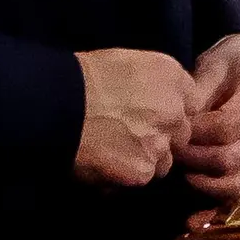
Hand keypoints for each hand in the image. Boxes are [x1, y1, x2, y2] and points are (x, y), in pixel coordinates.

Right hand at [73, 47, 193, 188]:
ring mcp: (161, 143)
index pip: (189, 99)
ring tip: (111, 147)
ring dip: (145, 156)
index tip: (146, 109)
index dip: (167, 107)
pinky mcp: (144, 170)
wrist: (50, 102)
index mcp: (170, 75)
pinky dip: (126, 172)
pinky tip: (103, 159)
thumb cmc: (76, 75)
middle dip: (159, 134)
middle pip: (180, 132)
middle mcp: (175, 110)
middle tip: (126, 130)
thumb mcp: (121, 62)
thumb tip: (154, 98)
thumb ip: (149, 81)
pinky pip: (142, 176)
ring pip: (164, 159)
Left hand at [178, 34, 239, 218]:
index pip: (225, 126)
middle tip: (164, 150)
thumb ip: (196, 93)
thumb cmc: (232, 66)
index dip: (192, 131)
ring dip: (201, 181)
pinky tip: (193, 218)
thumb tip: (175, 120)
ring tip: (176, 168)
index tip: (168, 127)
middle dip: (191, 157)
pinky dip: (217, 206)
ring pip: (238, 183)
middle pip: (229, 158)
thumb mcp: (213, 66)